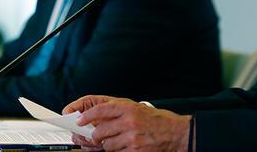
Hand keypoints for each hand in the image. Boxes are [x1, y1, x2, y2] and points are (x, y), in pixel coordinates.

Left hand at [68, 96, 190, 151]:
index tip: (80, 121)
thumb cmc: (158, 121)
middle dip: (96, 136)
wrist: (176, 133)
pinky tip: (127, 147)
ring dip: (109, 146)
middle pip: (100, 131)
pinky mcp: (135, 150)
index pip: (100, 110)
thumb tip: (98, 117)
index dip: (87, 116)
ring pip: (108, 145)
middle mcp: (129, 121)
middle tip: (98, 137)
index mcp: (128, 108)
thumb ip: (120, 112)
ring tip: (118, 142)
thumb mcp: (139, 109)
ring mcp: (132, 137)